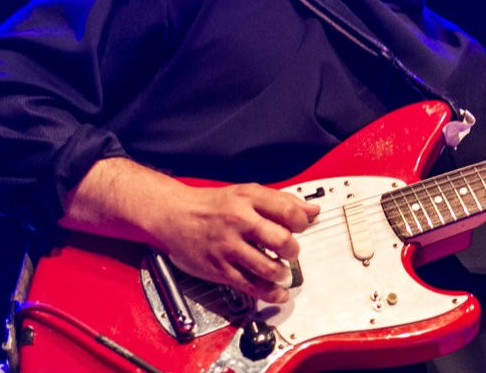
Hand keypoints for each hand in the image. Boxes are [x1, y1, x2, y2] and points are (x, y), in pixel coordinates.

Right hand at [151, 182, 319, 303]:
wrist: (173, 215)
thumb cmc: (212, 204)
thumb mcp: (246, 193)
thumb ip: (281, 201)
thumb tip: (312, 211)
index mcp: (248, 199)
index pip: (288, 211)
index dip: (302, 222)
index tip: (301, 228)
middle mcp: (238, 221)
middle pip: (280, 240)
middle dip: (293, 250)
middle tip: (291, 252)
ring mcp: (227, 246)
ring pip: (267, 266)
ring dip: (282, 273)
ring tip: (282, 271)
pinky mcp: (218, 268)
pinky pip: (249, 285)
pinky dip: (269, 293)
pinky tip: (278, 293)